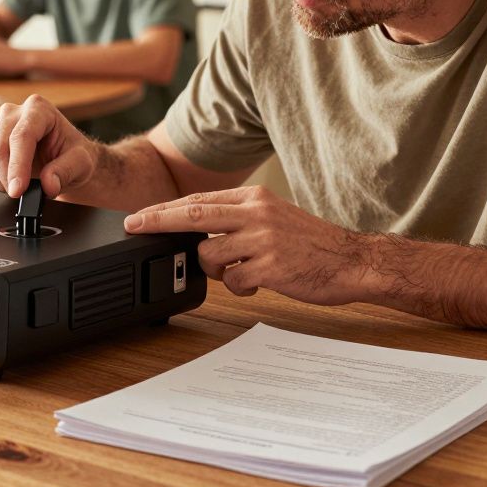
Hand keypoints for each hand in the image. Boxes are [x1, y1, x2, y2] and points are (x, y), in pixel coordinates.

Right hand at [0, 94, 99, 197]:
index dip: (18, 165)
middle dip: (8, 177)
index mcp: (38, 109)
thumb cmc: (73, 155)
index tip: (18, 190)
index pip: (21, 136)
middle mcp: (13, 113)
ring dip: (0, 180)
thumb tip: (48, 185)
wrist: (64, 159)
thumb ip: (66, 171)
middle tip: (23, 195)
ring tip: (22, 186)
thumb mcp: (81, 163)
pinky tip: (11, 181)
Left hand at [126, 186, 375, 305]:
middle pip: (193, 215)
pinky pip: (232, 281)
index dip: (164, 210)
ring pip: (209, 255)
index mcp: (255, 198)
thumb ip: (237, 219)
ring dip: (215, 271)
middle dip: (157, 221)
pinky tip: (257, 285)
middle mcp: (257, 214)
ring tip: (239, 273)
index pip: (198, 200)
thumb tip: (193, 230)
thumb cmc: (311, 243)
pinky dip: (238, 288)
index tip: (138, 216)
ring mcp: (263, 240)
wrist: (353, 261)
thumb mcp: (273, 217)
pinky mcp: (270, 267)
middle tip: (133, 226)